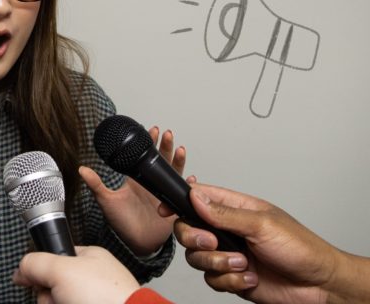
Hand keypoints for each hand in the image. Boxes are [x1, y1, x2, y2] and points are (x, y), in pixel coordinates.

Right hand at [12, 246, 140, 303]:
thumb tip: (21, 268)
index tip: (29, 278)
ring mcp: (92, 300)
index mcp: (89, 258)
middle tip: (58, 296)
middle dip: (48, 295)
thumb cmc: (106, 296)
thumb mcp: (61, 269)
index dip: (40, 269)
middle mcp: (91, 280)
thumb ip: (36, 263)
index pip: (53, 258)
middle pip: (52, 285)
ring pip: (57, 301)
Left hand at [82, 127, 185, 254]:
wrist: (135, 243)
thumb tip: (81, 169)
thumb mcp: (106, 200)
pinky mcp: (173, 205)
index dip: (149, 143)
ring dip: (177, 160)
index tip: (151, 130)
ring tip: (179, 149)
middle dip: (165, 146)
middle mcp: (151, 183)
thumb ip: (96, 184)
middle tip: (167, 134)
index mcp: (137, 179)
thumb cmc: (120, 222)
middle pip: (161, 159)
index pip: (144, 156)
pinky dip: (187, 185)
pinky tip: (190, 177)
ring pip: (173, 172)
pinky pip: (181, 192)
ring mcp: (163, 193)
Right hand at [174, 183, 343, 303]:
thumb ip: (224, 213)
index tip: (165, 210)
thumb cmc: (300, 248)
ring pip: (196, 257)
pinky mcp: (230, 277)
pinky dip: (229, 281)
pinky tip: (249, 277)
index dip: (178, 202)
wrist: (318, 286)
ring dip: (219, 263)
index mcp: (234, 208)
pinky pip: (211, 279)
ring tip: (243, 263)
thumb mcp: (261, 224)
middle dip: (196, 239)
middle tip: (214, 244)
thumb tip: (195, 196)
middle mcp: (227, 230)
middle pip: (187, 230)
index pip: (197, 198)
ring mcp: (227, 254)